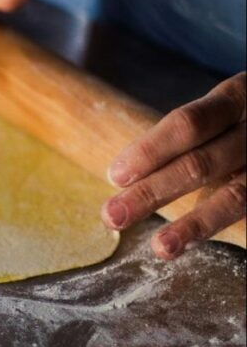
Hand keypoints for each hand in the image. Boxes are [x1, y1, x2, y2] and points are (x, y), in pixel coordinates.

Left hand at [102, 72, 246, 258]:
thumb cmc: (239, 121)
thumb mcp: (221, 111)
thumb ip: (187, 133)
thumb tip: (122, 175)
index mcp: (236, 98)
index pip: (189, 124)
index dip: (151, 150)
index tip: (115, 176)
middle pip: (202, 163)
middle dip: (152, 192)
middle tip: (112, 216)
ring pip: (235, 196)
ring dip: (194, 225)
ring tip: (161, 248)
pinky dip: (221, 231)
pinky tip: (195, 247)